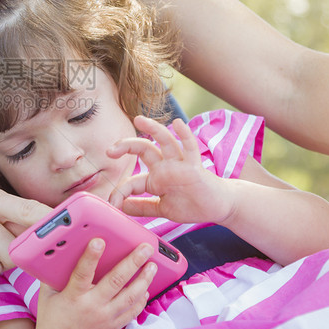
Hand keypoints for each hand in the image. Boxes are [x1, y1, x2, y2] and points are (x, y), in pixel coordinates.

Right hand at [31, 238, 155, 328]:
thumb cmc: (51, 322)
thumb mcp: (47, 296)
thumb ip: (54, 276)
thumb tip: (58, 254)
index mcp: (73, 296)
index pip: (83, 272)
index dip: (91, 256)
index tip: (99, 241)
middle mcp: (92, 306)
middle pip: (116, 281)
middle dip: (133, 262)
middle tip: (145, 248)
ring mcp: (105, 318)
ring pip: (130, 296)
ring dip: (144, 279)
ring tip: (152, 266)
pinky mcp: (113, 327)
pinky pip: (132, 312)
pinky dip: (141, 300)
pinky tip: (146, 288)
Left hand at [106, 116, 235, 223]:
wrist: (219, 206)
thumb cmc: (192, 205)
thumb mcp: (163, 209)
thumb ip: (143, 207)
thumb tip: (121, 207)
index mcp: (156, 178)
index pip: (133, 181)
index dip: (120, 191)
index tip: (113, 203)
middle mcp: (165, 167)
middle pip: (143, 150)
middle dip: (126, 146)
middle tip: (110, 150)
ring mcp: (180, 165)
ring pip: (165, 142)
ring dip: (153, 129)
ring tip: (139, 119)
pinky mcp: (195, 167)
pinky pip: (190, 148)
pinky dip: (185, 135)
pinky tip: (178, 124)